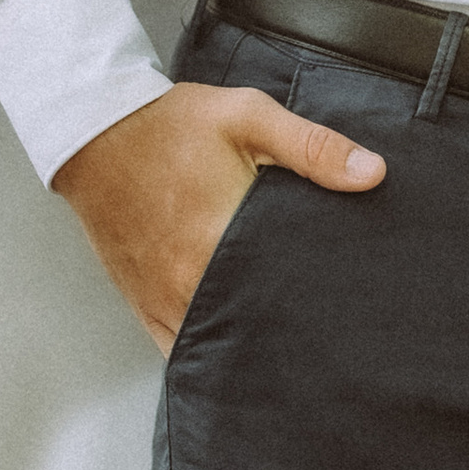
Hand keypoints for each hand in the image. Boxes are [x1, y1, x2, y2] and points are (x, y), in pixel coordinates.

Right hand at [56, 80, 385, 352]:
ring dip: (249, 348)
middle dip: (290, 334)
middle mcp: (189, 280)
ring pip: (216, 346)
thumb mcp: (248, 116)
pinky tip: (234, 353)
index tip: (346, 315)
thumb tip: (372, 173)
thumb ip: (312, 147)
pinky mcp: (143, 303)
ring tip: (287, 351)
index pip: (285, 294)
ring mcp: (163, 298)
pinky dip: (208, 352)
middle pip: (254, 328)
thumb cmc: (171, 124)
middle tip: (327, 339)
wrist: (96, 129)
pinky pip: (179, 347)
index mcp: (220, 238)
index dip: (319, 307)